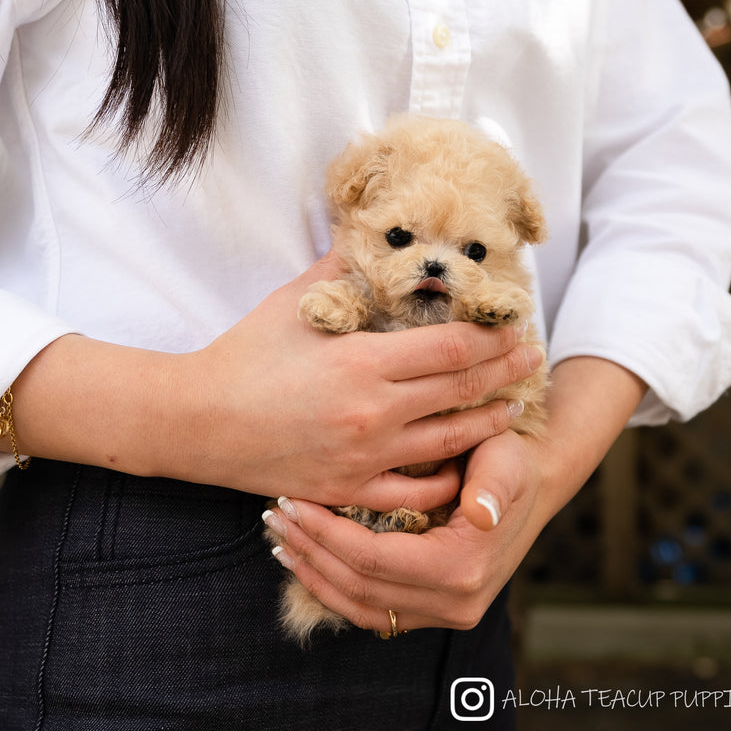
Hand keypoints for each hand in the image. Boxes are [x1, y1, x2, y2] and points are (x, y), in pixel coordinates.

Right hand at [175, 253, 543, 509]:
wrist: (197, 423)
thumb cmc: (243, 356)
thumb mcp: (293, 302)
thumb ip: (340, 269)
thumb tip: (368, 238)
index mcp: (364, 362)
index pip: (452, 349)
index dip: (492, 339)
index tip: (514, 327)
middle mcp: (374, 413)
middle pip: (461, 392)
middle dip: (506, 374)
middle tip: (533, 360)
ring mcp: (364, 457)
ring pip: (449, 443)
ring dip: (489, 423)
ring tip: (513, 409)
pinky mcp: (349, 490)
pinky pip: (414, 492)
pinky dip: (446, 478)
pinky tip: (463, 465)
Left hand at [263, 430, 551, 631]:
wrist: (532, 482)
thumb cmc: (510, 459)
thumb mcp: (505, 460)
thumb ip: (492, 486)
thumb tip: (481, 513)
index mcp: (464, 569)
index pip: (374, 561)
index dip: (326, 534)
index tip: (293, 500)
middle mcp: (455, 603)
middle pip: (359, 588)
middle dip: (310, 551)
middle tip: (274, 515)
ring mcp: (445, 614)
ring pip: (359, 608)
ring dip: (314, 575)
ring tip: (279, 540)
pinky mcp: (432, 612)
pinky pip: (371, 611)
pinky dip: (334, 587)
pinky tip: (307, 559)